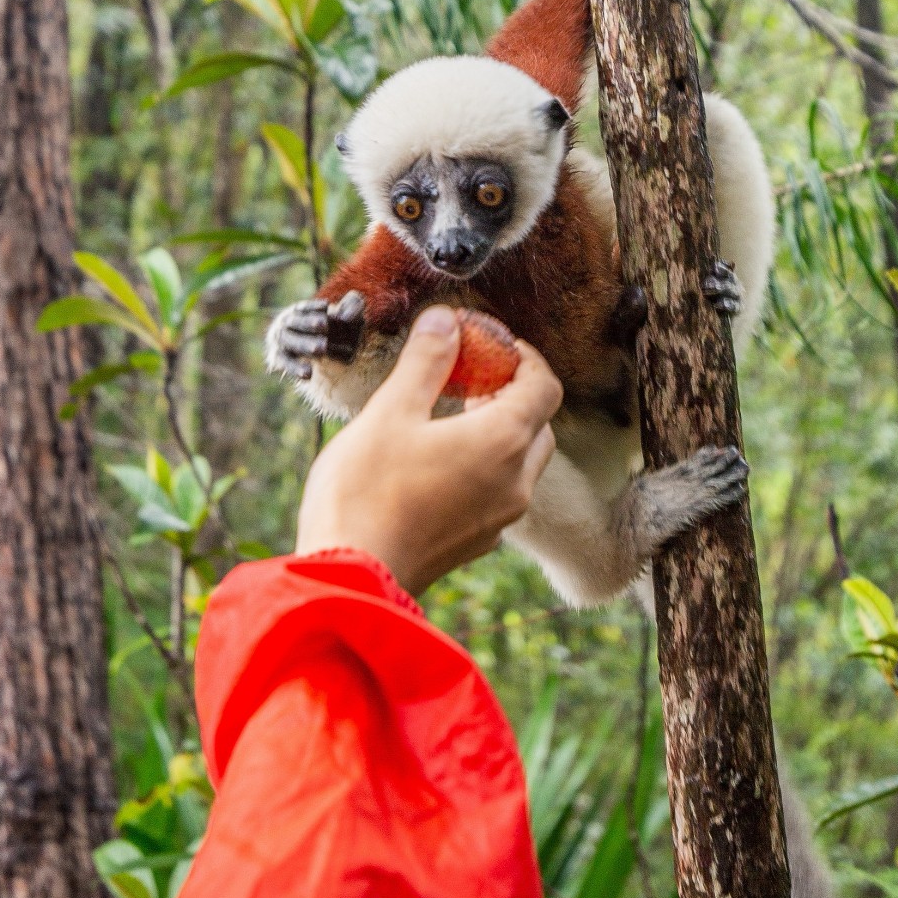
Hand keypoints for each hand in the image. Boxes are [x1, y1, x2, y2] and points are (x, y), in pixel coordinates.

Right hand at [295, 305, 562, 594]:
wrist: (352, 577)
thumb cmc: (365, 491)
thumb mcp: (391, 411)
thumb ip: (426, 362)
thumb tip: (446, 320)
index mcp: (504, 441)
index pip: (544, 385)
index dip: (524, 357)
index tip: (490, 344)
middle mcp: (516, 482)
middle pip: (539, 423)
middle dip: (512, 393)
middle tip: (469, 377)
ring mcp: (501, 518)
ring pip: (522, 461)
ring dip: (500, 431)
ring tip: (450, 415)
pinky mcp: (478, 543)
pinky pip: (500, 492)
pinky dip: (485, 466)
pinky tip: (438, 462)